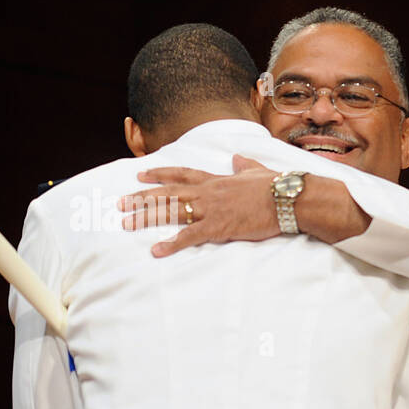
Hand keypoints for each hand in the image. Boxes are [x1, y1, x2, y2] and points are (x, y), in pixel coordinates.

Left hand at [118, 155, 280, 256]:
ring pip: (172, 211)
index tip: (140, 174)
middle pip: (168, 193)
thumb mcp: (257, 171)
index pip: (181, 174)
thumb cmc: (276, 185)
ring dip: (147, 217)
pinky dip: (172, 244)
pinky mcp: (219, 227)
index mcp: (216, 180)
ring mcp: (212, 209)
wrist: (287, 198)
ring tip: (127, 223)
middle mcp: (208, 192)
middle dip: (142, 197)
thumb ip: (244, 165)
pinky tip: (156, 250)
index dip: (159, 174)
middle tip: (121, 203)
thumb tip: (238, 158)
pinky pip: (190, 237)